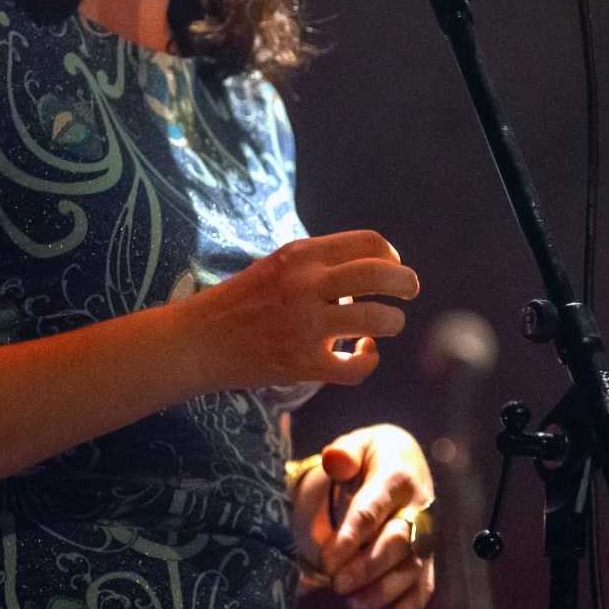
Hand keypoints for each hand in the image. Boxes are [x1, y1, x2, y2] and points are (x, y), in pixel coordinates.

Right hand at [192, 232, 416, 390]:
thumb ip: (318, 263)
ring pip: (377, 319)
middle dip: (406, 283)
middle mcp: (306, 284)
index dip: (390, 254)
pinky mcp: (302, 363)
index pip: (367, 242)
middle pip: (380, 274)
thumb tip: (370, 265)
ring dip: (392, 322)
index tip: (391, 266)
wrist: (198, 340)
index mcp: (301, 254)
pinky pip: (355, 366)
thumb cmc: (240, 301)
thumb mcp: (277, 264)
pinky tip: (363, 354)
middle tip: (410, 291)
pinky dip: (368, 361)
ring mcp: (305, 324)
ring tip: (387, 325)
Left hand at [292, 424, 436, 608]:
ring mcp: (427, 532)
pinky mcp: (428, 553)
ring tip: (352, 607)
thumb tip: (335, 460)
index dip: (352, 535)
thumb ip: (344, 453)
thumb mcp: (357, 445)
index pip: (374, 508)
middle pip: (397, 541)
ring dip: (384, 590)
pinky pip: (425, 581)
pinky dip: (413, 604)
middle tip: (336, 584)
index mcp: (397, 477)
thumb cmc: (371, 456)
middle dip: (367, 567)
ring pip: (411, 566)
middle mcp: (419, 506)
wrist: (404, 460)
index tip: (327, 558)